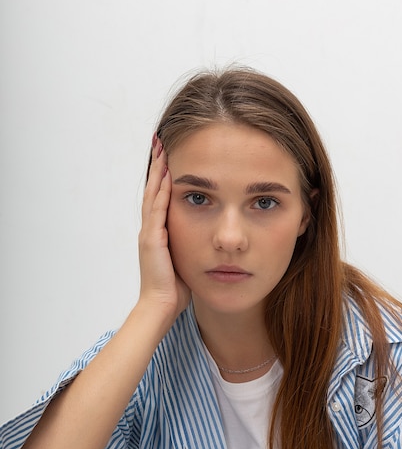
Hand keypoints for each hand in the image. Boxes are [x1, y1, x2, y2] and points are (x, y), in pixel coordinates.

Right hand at [138, 135, 190, 319]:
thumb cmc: (174, 288)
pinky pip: (157, 209)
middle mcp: (150, 228)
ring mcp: (149, 232)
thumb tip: (205, 238)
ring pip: (153, 193)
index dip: (162, 176)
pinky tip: (168, 174)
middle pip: (153, 189)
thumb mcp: (185, 259)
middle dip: (157, 165)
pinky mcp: (153, 239)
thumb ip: (190, 245)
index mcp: (157, 233)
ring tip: (161, 149)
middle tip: (160, 142)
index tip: (168, 157)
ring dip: (157, 171)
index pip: (159, 197)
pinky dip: (161, 189)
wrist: (161, 306)